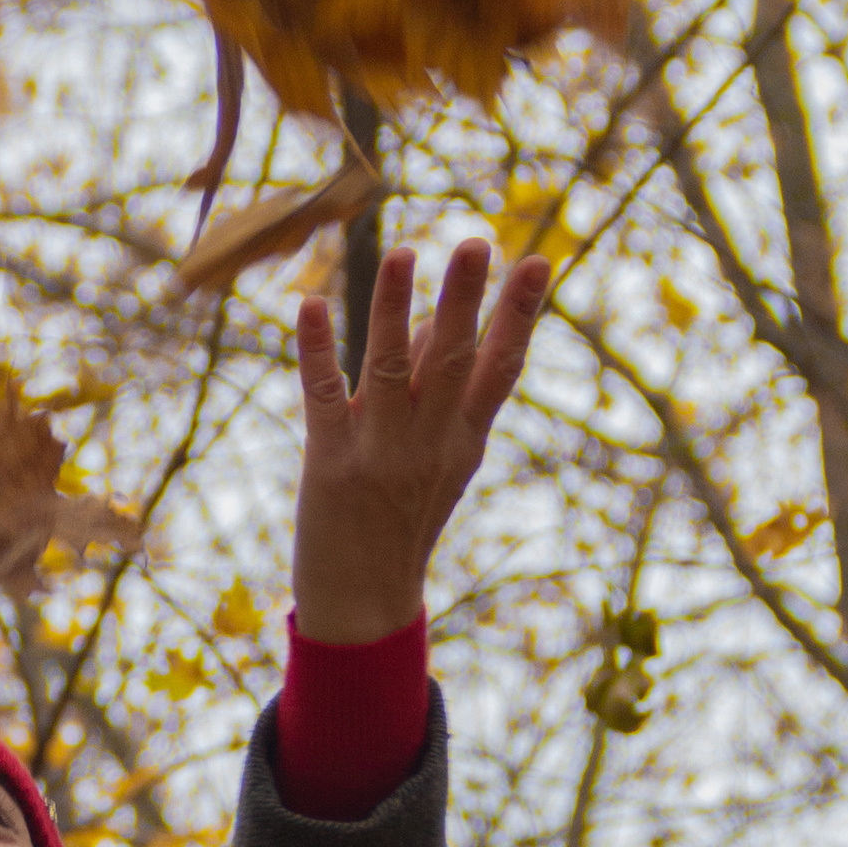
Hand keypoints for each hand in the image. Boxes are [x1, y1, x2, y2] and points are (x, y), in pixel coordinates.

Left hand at [289, 238, 546, 644]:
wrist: (364, 603)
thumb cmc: (401, 522)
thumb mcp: (438, 458)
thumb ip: (435, 390)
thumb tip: (427, 316)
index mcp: (463, 439)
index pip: (501, 368)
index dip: (520, 315)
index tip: (539, 262)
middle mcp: (429, 442)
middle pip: (452, 360)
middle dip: (465, 300)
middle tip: (477, 243)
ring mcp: (380, 452)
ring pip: (389, 368)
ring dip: (393, 309)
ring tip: (404, 253)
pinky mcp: (330, 463)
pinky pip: (323, 397)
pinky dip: (316, 350)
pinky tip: (308, 304)